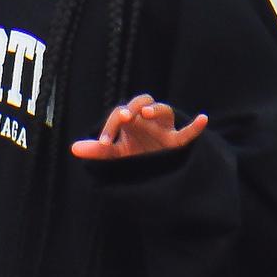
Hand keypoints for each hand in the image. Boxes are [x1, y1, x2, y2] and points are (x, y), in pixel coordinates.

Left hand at [71, 95, 208, 161]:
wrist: (152, 176)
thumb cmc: (133, 159)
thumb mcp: (114, 156)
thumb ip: (97, 151)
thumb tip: (73, 149)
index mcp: (130, 122)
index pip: (120, 114)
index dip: (111, 126)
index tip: (104, 143)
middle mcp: (147, 121)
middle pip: (143, 101)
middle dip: (134, 106)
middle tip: (126, 118)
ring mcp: (164, 131)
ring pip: (165, 111)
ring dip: (156, 110)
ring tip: (146, 114)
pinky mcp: (177, 144)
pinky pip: (188, 133)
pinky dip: (196, 126)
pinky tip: (202, 118)